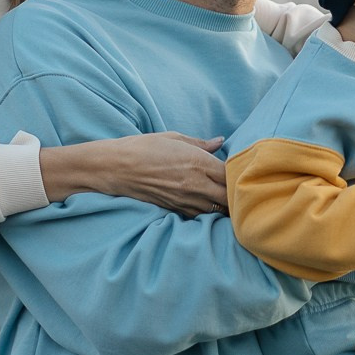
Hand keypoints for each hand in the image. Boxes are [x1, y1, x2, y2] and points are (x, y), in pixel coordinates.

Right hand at [41, 133, 226, 216]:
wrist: (115, 168)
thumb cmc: (143, 147)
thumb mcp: (173, 138)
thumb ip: (201, 143)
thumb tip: (220, 141)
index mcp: (197, 162)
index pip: (231, 174)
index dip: (239, 173)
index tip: (239, 170)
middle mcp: (195, 183)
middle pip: (229, 196)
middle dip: (236, 194)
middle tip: (239, 188)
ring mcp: (185, 199)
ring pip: (217, 210)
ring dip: (224, 205)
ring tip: (227, 199)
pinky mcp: (175, 209)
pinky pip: (200, 216)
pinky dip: (208, 212)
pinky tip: (208, 205)